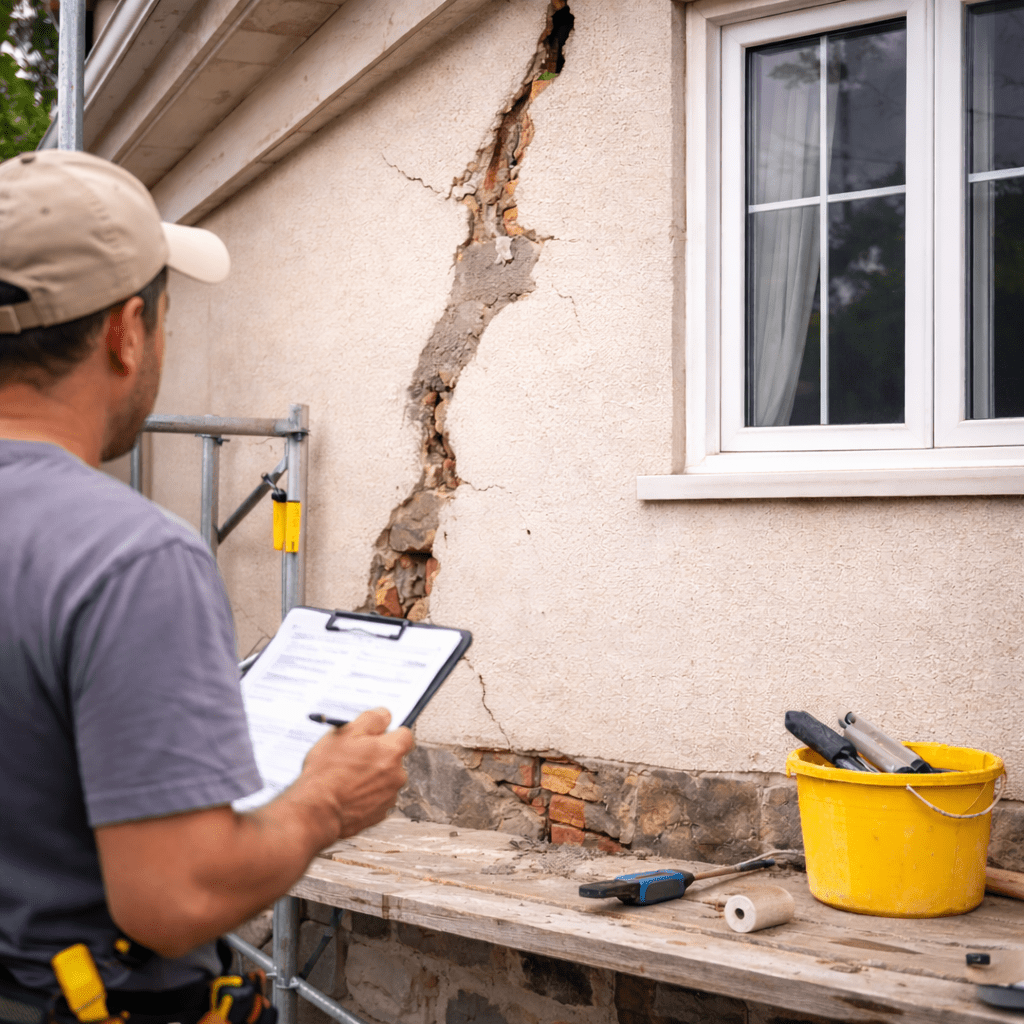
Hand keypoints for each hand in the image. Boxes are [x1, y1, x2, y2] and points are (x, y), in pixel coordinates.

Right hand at [296, 708, 414, 841]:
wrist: (317, 812)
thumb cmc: (327, 772)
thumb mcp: (345, 733)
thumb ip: (371, 719)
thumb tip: (385, 715)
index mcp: (392, 751)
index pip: (405, 735)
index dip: (388, 733)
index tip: (374, 736)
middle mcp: (397, 774)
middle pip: (395, 758)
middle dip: (379, 756)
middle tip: (354, 757)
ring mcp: (390, 796)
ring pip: (386, 779)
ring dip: (373, 776)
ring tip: (347, 778)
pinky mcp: (380, 814)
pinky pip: (378, 798)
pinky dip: (367, 795)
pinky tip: (348, 794)